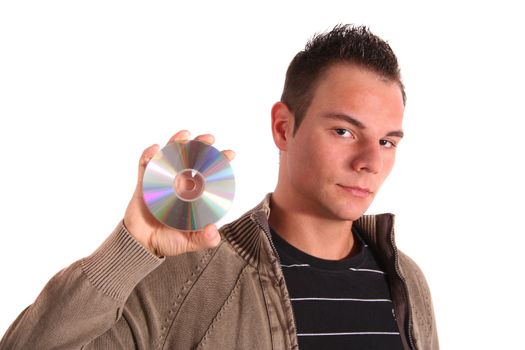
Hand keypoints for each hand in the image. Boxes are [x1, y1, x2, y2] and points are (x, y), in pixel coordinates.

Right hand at [123, 130, 235, 256]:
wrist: (141, 244)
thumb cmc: (167, 240)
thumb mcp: (189, 242)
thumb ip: (203, 239)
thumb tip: (214, 231)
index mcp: (192, 194)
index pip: (207, 173)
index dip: (218, 161)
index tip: (230, 154)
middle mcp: (179, 184)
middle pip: (190, 158)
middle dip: (201, 145)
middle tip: (210, 139)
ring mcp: (161, 181)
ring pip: (169, 156)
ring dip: (176, 142)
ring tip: (185, 136)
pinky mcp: (144, 182)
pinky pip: (145, 165)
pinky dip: (149, 155)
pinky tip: (154, 149)